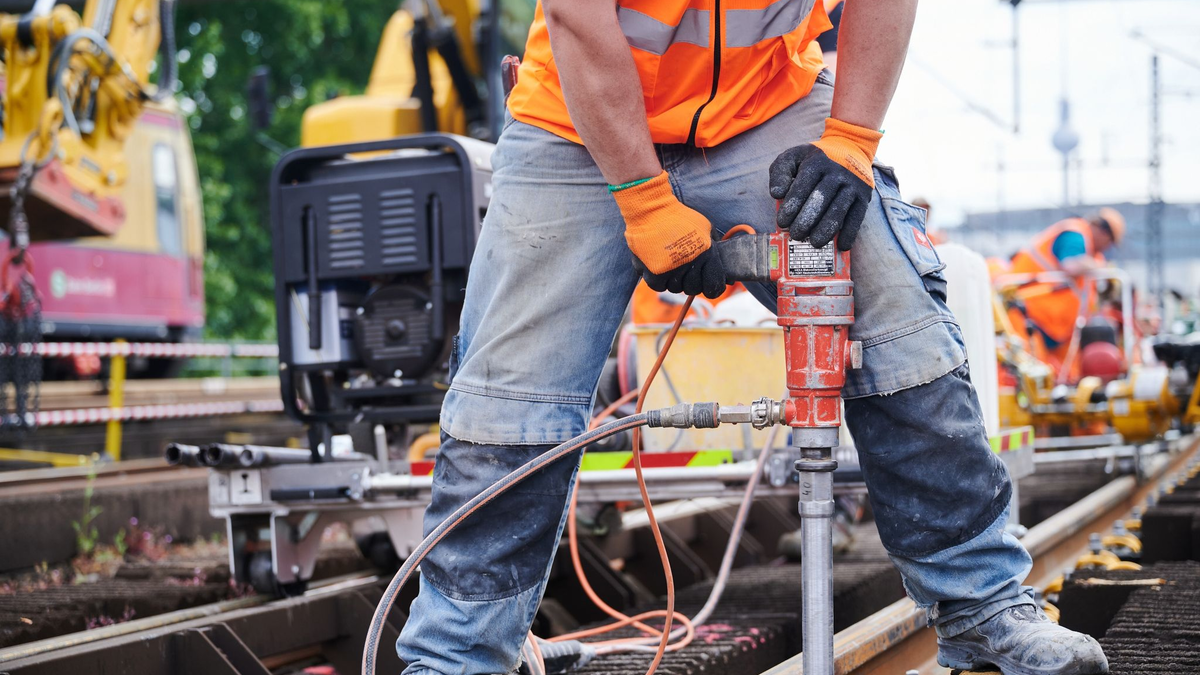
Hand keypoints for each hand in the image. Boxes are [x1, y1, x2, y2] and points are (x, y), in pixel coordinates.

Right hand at [613, 171, 726, 298]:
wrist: (651, 209)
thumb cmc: (680, 217)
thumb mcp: (706, 228)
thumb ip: (716, 248)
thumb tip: (727, 273)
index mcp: (707, 254)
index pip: (714, 287)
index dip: (712, 288)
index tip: (707, 283)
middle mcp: (690, 264)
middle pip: (693, 289)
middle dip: (692, 281)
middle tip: (685, 269)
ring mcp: (671, 270)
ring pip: (675, 288)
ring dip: (674, 279)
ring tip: (671, 264)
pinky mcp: (654, 272)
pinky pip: (659, 286)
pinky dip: (659, 280)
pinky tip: (659, 267)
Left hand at [769, 118, 881, 249]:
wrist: (850, 147)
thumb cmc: (814, 159)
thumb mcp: (793, 157)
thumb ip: (780, 173)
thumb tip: (776, 194)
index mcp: (816, 163)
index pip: (802, 187)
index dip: (792, 207)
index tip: (782, 222)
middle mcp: (837, 173)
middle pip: (820, 200)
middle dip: (806, 221)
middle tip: (796, 235)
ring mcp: (853, 185)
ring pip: (838, 211)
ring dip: (826, 230)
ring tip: (815, 243)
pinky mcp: (864, 196)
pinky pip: (857, 217)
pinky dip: (850, 233)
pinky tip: (841, 245)